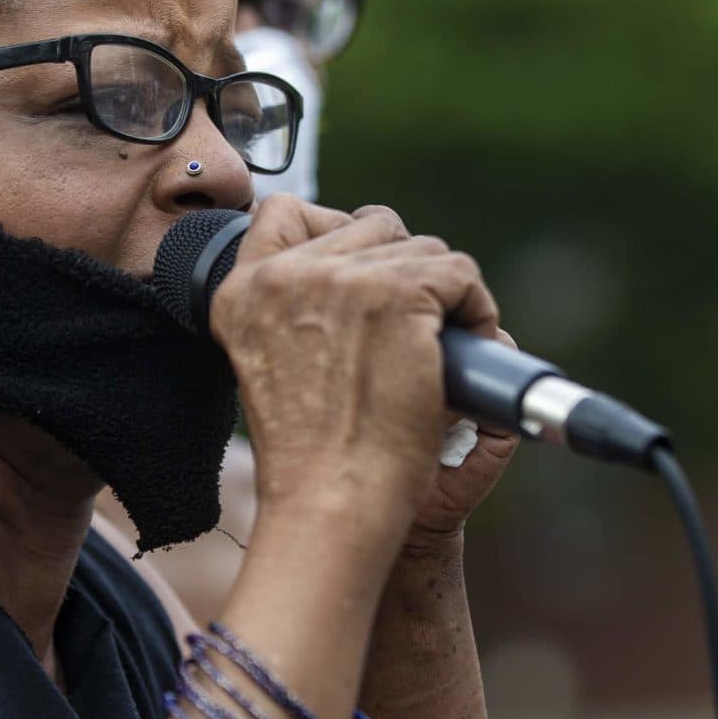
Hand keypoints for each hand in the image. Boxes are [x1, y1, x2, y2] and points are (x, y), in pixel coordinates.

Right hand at [206, 196, 501, 553]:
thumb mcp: (270, 365)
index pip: (284, 214)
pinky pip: (459, 273)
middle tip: (409, 331)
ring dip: (442, 293)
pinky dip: (476, 309)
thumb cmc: (312, 454)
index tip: (361, 281)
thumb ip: (290, 310)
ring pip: (421, 248)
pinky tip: (464, 348)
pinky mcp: (399, 294)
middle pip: (370, 228)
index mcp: (241, 292)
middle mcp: (284, 274)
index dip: (335, 236)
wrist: (333, 504)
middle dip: (400, 271)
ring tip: (437, 349)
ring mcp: (342, 280)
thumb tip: (352, 262)